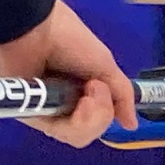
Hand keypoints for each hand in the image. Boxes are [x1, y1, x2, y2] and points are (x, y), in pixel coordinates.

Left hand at [0, 0, 136, 147]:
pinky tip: (78, 101)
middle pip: (90, 132)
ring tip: (87, 95)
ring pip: (77, 136)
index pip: (97, 120)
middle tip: (94, 89)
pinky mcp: (33, 116)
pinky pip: (62, 132)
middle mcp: (62, 104)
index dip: (106, 111)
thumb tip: (131, 124)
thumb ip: (121, 95)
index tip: (103, 88)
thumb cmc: (69, 39)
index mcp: (77, 91)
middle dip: (100, 115)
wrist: (37, 28)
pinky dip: (77, 121)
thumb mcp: (105, 66)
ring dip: (91, 118)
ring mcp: (47, 112)